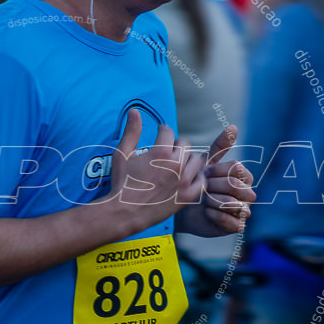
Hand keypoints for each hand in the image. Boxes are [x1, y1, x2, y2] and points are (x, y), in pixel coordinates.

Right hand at [108, 109, 204, 232]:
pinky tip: (187, 178)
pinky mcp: (187, 196)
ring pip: (197, 160)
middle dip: (176, 144)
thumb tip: (134, 111)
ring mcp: (184, 182)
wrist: (125, 212)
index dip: (162, 130)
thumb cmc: (122, 183)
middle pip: (185, 144)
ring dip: (188, 159)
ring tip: (178, 163)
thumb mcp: (122, 154)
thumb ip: (131, 131)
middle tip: (167, 151)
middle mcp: (176, 165)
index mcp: (161, 153)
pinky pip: (202, 181)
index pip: (168, 131)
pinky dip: (197, 178)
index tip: (159, 133)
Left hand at [177, 125, 254, 236]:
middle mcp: (247, 193)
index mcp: (243, 176)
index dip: (217, 171)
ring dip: (214, 201)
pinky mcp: (236, 226)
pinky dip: (215, 216)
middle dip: (214, 186)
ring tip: (204, 201)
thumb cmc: (197, 183)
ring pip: (235, 204)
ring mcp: (243, 210)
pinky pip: (231, 222)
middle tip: (202, 189)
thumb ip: (221, 146)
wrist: (183, 208)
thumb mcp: (206, 163)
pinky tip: (206, 213)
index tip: (205, 173)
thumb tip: (233, 126)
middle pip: (235, 186)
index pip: (236, 168)